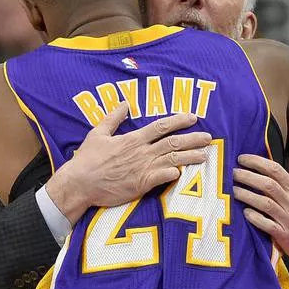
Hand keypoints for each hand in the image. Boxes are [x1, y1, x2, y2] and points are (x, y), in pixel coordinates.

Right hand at [46, 102, 212, 223]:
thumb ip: (113, 118)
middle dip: (193, 138)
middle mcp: (142, 152)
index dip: (180, 121)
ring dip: (191, 156)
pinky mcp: (142, 184)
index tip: (193, 118)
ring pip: (173, 159)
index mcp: (133, 139)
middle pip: (174, 142)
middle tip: (209, 137)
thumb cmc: (87, 159)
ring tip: (205, 155)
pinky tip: (185, 172)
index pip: (162, 126)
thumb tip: (124, 103)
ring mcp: (143, 168)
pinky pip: (164, 177)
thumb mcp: (98, 133)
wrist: (80, 183)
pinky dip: (175, 173)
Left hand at [233, 145, 288, 282]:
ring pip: (265, 203)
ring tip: (234, 190)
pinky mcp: (284, 235)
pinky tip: (245, 212)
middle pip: (268, 185)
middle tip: (233, 173)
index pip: (276, 170)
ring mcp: (288, 219)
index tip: (241, 158)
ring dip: (247, 195)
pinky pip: (267, 224)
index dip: (257, 162)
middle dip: (248, 177)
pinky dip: (255, 218)